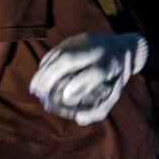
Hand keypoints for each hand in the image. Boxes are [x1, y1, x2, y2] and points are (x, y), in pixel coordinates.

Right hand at [30, 32, 147, 125]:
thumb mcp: (115, 93)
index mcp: (111, 63)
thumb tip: (78, 119)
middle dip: (51, 76)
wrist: (123, 47)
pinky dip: (45, 64)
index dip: (80, 84)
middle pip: (71, 58)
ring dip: (43, 71)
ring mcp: (84, 41)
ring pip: (60, 53)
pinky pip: (56, 51)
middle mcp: (97, 49)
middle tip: (39, 93)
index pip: (96, 72)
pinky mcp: (74, 39)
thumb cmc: (116, 76)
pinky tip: (39, 78)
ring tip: (35, 89)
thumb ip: (100, 110)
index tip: (66, 97)